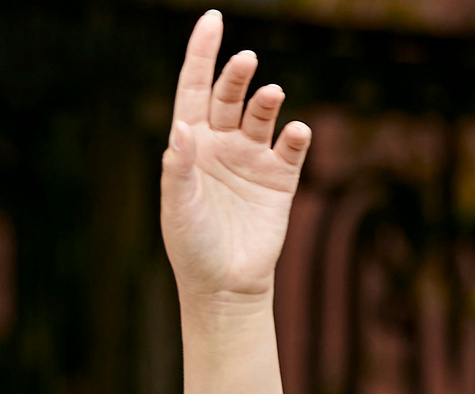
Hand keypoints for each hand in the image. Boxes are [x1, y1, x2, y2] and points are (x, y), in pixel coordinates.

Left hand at [160, 11, 311, 306]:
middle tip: (246, 60)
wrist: (225, 286)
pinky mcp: (280, 178)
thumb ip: (178, 169)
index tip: (212, 20)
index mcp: (191, 145)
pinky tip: (296, 132)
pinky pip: (291, 148)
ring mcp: (252, 158)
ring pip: (261, 115)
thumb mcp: (178, 208)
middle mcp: (221, 144)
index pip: (195, 90)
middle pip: (228, 96)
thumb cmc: (191, 246)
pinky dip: (296, 136)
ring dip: (267, 101)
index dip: (202, 55)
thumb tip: (181, 129)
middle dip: (236, 76)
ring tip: (271, 94)